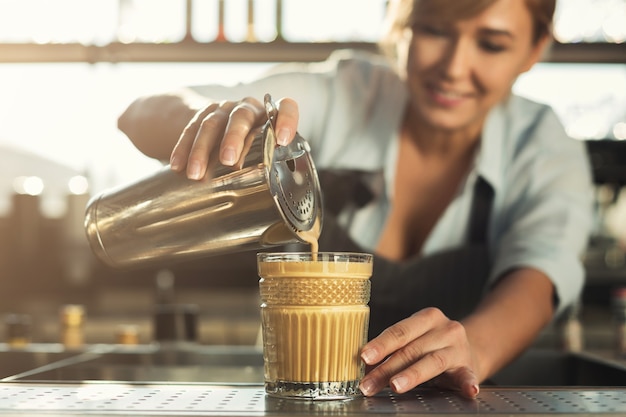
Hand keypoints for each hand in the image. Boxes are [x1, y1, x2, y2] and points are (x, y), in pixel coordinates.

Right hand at [169, 96, 299, 179]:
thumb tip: (269, 193)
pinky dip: (183, 149)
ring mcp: (224, 110)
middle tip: (228, 161)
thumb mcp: (266, 151)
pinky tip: (178, 167)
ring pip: (211, 124)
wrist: (220, 126)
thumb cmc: (251, 146)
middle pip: (241, 116)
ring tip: (197, 175)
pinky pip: (190, 130)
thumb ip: (270, 162)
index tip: (283, 140)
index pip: (285, 107)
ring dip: (202, 150)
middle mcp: (247, 108)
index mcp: (270, 115)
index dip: (287, 120)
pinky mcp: (202, 115)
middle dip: (234, 138)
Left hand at [359, 307, 479, 398]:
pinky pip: (468, 376)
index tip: (364, 356)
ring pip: (432, 362)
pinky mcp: (470, 368)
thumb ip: (394, 350)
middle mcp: (445, 329)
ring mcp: (458, 349)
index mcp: (427, 318)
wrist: (472, 351)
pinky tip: (468, 391)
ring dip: (412, 375)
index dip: (381, 344)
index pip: (400, 331)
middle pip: (411, 349)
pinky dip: (468, 384)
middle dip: (386, 368)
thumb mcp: (415, 340)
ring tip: (395, 386)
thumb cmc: (434, 346)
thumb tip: (366, 365)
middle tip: (369, 383)